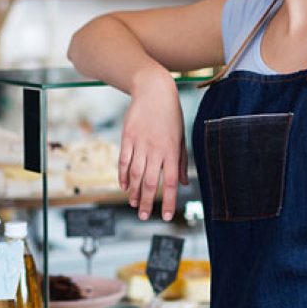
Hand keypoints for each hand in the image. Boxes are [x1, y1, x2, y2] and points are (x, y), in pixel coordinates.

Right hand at [119, 70, 188, 221]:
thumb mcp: (181, 137)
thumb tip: (183, 184)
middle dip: (148, 202)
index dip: (169, 201)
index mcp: (172, 151)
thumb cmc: (171, 115)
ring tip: (134, 204)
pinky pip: (124, 161)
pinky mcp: (127, 137)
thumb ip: (181, 162)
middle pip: (151, 182)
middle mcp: (156, 149)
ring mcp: (140, 143)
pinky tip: (124, 186)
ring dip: (134, 192)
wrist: (154, 91)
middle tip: (144, 216)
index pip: (171, 182)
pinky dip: (123, 176)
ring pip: (136, 174)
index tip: (168, 216)